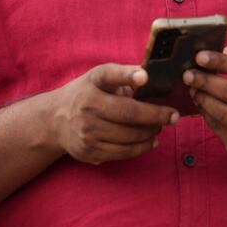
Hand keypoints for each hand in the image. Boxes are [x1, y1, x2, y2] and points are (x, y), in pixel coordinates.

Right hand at [48, 64, 177, 164]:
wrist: (54, 120)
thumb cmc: (87, 94)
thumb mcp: (100, 77)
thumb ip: (124, 74)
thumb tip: (151, 76)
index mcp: (92, 84)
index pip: (111, 76)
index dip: (128, 76)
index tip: (145, 77)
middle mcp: (87, 107)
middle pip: (130, 115)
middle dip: (157, 116)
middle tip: (173, 116)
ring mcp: (87, 132)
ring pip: (130, 136)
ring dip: (152, 133)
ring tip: (160, 128)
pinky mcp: (89, 150)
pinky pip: (123, 152)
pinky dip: (142, 147)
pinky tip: (151, 141)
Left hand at [184, 46, 226, 159]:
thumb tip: (222, 51)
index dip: (221, 61)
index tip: (201, 56)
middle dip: (205, 81)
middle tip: (188, 74)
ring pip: (220, 112)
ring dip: (202, 98)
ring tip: (193, 88)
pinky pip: (217, 127)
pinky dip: (206, 113)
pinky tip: (202, 104)